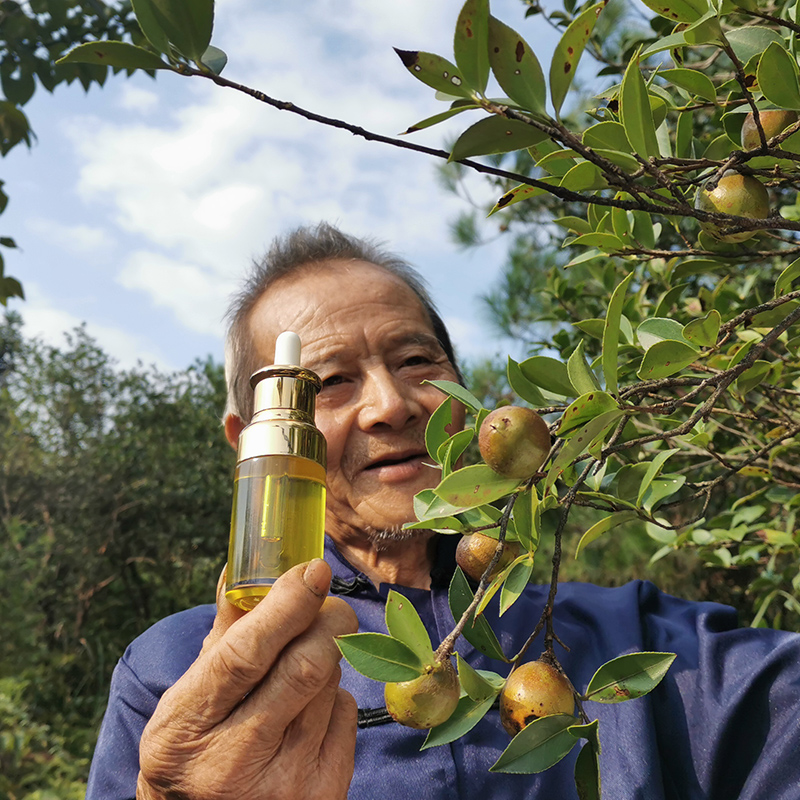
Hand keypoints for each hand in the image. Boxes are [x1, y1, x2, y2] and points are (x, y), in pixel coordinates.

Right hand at [136, 559, 358, 799]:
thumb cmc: (198, 751)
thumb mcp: (190, 700)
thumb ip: (223, 635)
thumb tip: (243, 569)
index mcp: (188, 728)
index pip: (245, 654)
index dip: (286, 605)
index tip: (313, 570)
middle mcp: (235, 762)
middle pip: (304, 667)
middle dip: (328, 619)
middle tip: (329, 604)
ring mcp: (285, 783)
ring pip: (330, 685)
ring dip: (328, 657)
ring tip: (306, 663)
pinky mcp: (325, 793)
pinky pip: (347, 715)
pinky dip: (336, 695)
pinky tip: (312, 707)